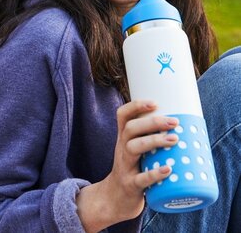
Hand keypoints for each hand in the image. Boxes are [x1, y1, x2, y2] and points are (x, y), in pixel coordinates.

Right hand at [77, 100, 178, 231]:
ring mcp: (124, 166)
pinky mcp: (130, 184)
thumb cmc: (133, 168)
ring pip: (133, 148)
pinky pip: (140, 178)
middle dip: (152, 122)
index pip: (122, 115)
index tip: (155, 103)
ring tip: (174, 140)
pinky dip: (154, 174)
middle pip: (130, 129)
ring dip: (154, 141)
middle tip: (174, 122)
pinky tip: (168, 170)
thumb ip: (151, 137)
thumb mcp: (135, 149)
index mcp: (123, 138)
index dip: (136, 106)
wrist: (115, 198)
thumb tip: (187, 126)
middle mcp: (121, 148)